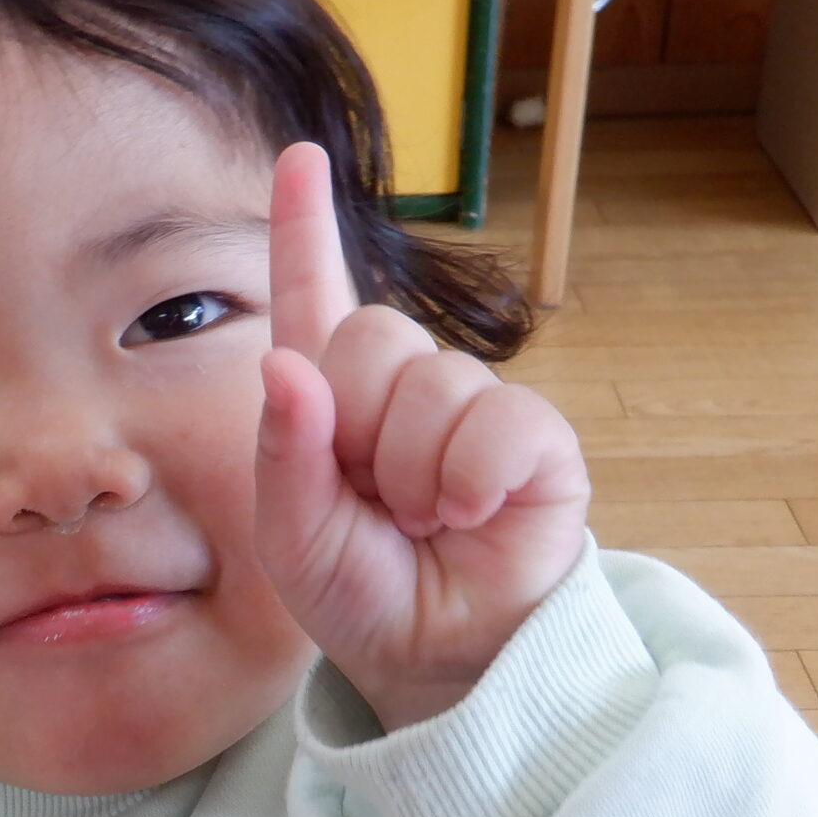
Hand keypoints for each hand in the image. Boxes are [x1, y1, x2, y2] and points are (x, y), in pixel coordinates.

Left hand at [252, 142, 589, 731]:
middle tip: (375, 501)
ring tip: (424, 524)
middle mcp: (404, 389)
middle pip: (368, 337)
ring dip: (413, 475)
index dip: (304, 227)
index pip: (315, 295)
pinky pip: (497, 422)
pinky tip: (470, 518)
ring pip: (429, 384)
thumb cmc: (361, 593)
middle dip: (356, 428)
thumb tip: (285, 364)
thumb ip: (282, 453)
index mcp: (332, 400)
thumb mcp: (293, 536)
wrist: (438, 660)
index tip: (298, 156)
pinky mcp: (535, 441)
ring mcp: (473, 408)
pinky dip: (469, 481)